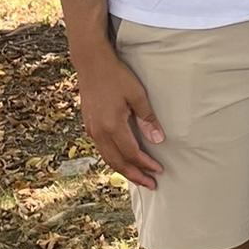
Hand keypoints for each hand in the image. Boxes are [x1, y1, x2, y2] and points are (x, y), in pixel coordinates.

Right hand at [75, 51, 164, 187]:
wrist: (91, 63)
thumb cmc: (116, 76)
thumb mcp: (137, 94)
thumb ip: (147, 118)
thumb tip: (158, 140)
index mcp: (112, 125)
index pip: (132, 153)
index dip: (146, 164)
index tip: (159, 170)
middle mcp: (99, 132)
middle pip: (118, 162)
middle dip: (135, 175)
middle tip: (151, 185)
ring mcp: (92, 130)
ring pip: (108, 158)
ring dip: (124, 170)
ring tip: (139, 178)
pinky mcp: (89, 126)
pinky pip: (102, 150)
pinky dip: (114, 160)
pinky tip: (123, 161)